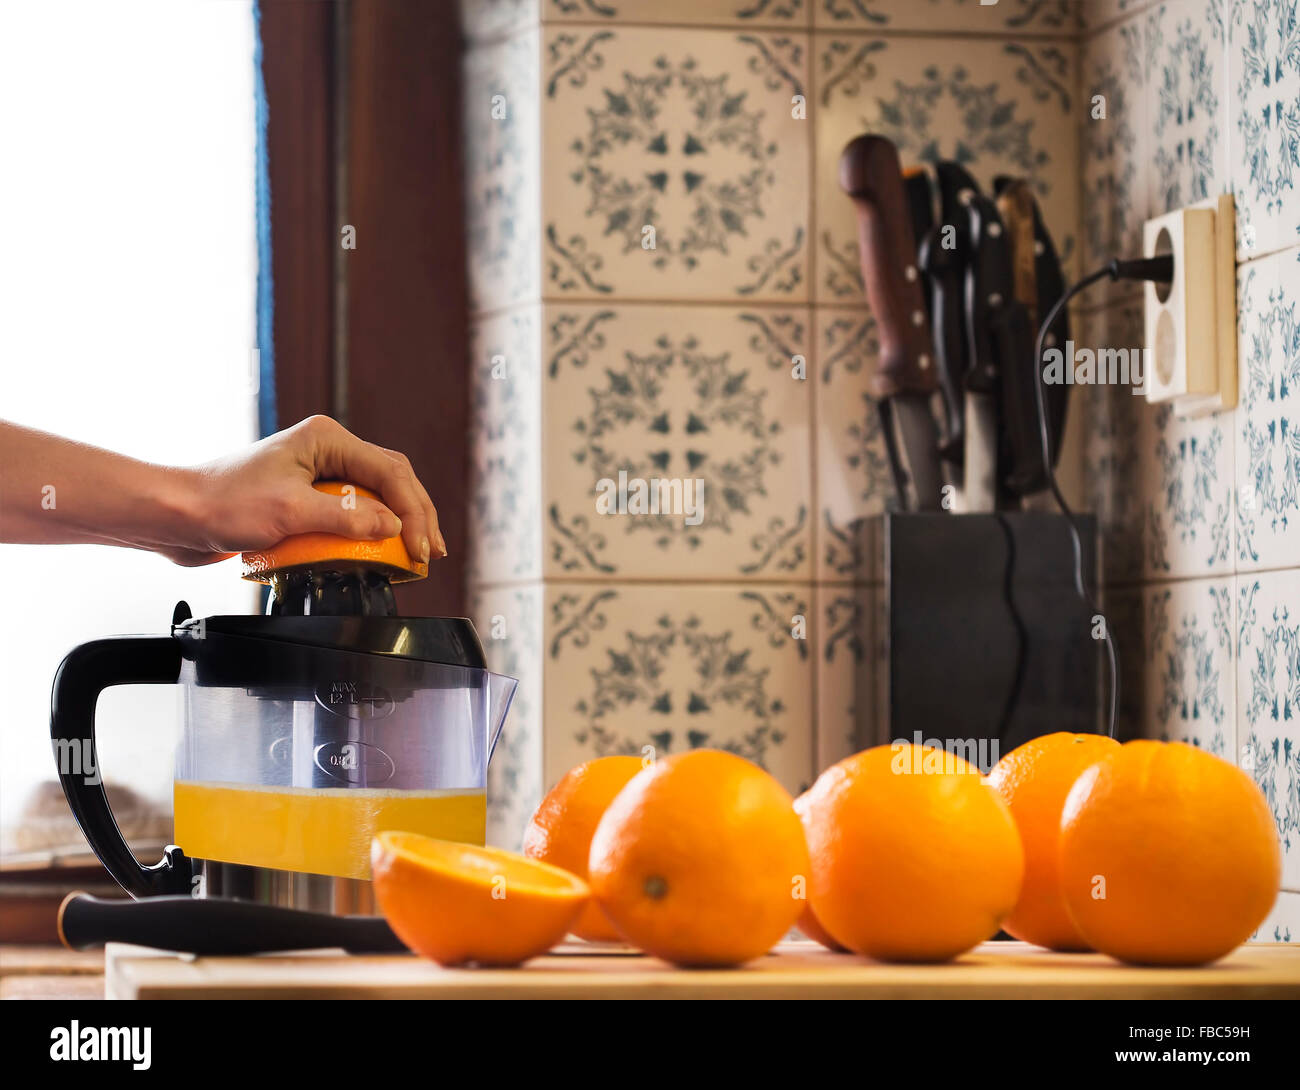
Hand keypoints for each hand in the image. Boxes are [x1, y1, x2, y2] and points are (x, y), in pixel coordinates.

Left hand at [165, 416, 444, 566]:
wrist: (177, 514)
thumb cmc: (222, 503)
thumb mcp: (290, 512)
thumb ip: (346, 518)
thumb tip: (393, 527)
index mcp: (326, 439)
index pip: (389, 472)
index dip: (413, 511)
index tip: (420, 547)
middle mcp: (326, 451)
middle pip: (391, 479)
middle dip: (416, 515)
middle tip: (430, 551)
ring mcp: (317, 474)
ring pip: (377, 495)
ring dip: (398, 524)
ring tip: (416, 554)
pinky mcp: (307, 498)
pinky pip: (353, 511)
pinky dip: (372, 532)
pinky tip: (382, 551)